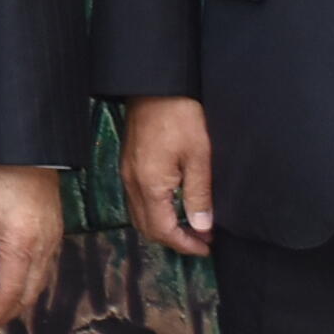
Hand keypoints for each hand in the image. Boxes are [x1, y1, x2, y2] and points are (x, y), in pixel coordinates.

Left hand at [0, 163, 62, 328]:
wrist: (28, 150)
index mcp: (21, 248)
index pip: (9, 293)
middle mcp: (43, 249)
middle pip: (29, 294)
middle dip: (10, 312)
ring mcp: (53, 240)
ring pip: (41, 282)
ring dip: (23, 298)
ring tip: (4, 306)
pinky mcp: (56, 231)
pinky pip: (47, 266)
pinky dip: (33, 281)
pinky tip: (20, 280)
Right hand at [121, 97, 215, 257]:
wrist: (154, 86)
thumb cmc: (180, 117)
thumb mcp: (198, 157)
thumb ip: (198, 195)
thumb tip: (201, 227)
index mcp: (149, 185)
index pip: (163, 230)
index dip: (185, 244)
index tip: (206, 247)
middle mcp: (132, 184)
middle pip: (147, 228)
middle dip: (173, 240)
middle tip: (200, 240)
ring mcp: (127, 174)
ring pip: (140, 215)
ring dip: (163, 226)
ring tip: (190, 226)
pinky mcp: (128, 164)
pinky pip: (137, 200)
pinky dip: (154, 211)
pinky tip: (173, 205)